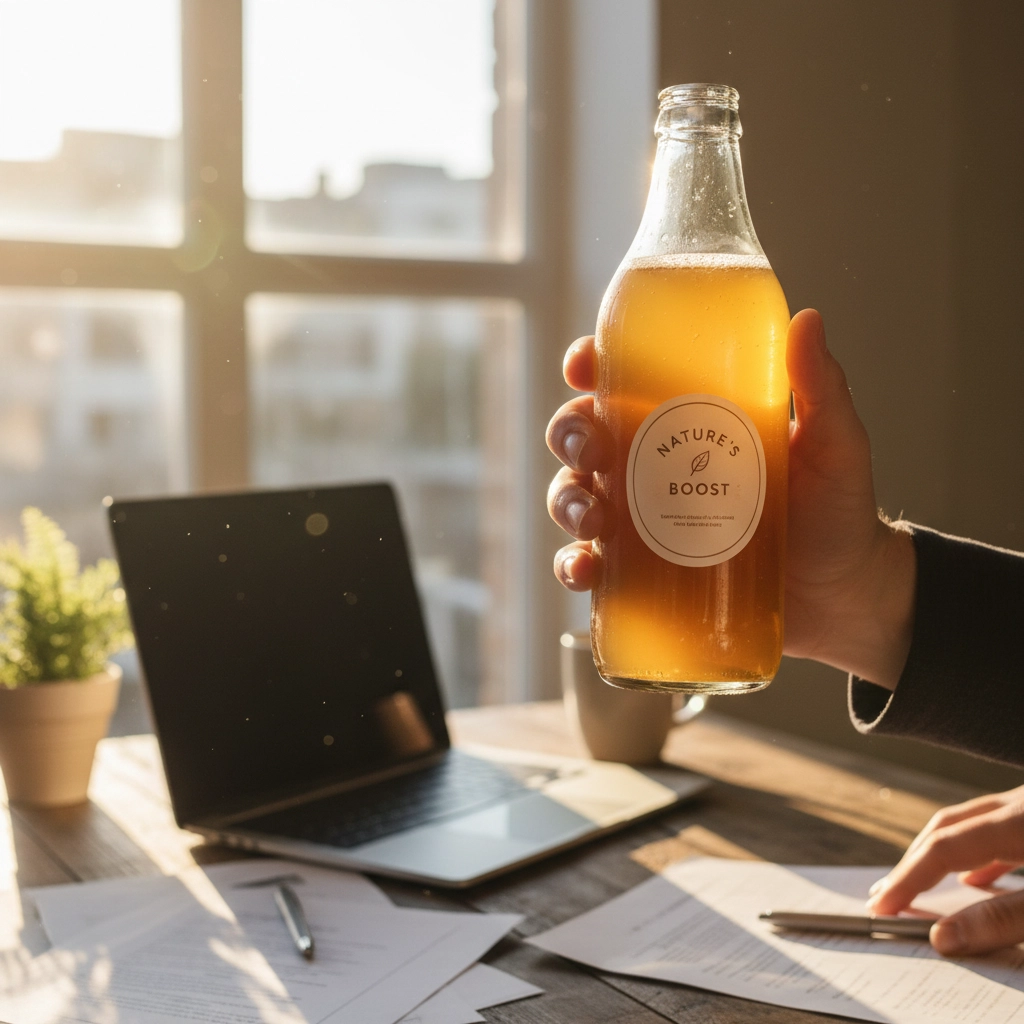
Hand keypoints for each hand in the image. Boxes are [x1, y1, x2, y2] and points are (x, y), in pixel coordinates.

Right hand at [545, 309, 916, 686]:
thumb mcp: (833, 445)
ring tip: (594, 522)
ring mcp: (642, 519)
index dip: (590, 364)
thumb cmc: (837, 512)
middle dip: (569, 434)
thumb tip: (807, 320)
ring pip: (573, 494)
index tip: (583, 366)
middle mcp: (653, 464)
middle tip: (592, 452)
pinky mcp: (641, 573)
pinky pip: (589, 563)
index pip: (623, 379)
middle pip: (582, 433)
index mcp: (687, 420)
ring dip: (567, 501)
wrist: (844, 595)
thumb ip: (821, 388)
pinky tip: (586, 571)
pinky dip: (573, 566)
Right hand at [867, 786, 1023, 955]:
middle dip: (912, 861)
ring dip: (938, 855)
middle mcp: (1019, 805)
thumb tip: (942, 938)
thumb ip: (1003, 920)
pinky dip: (977, 856)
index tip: (881, 906)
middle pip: (948, 827)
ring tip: (915, 883)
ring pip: (971, 825)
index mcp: (1019, 820)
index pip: (945, 846)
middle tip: (884, 895)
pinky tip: (974, 879)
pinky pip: (998, 831)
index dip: (908, 876)